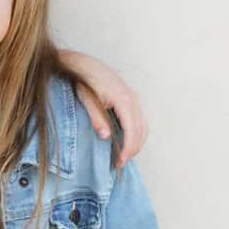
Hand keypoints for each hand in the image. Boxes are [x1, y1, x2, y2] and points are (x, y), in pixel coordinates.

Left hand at [59, 50, 147, 167]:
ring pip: (143, 126)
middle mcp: (133, 99)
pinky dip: (137, 134)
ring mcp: (135, 99)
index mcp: (124, 100)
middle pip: (141, 131)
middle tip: (120, 164)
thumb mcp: (87, 100)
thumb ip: (97, 118)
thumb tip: (105, 136)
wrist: (85, 65)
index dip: (128, 148)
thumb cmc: (84, 82)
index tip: (120, 162)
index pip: (132, 130)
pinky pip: (140, 121)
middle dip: (133, 150)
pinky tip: (127, 143)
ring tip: (124, 157)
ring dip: (137, 143)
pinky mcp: (132, 99)